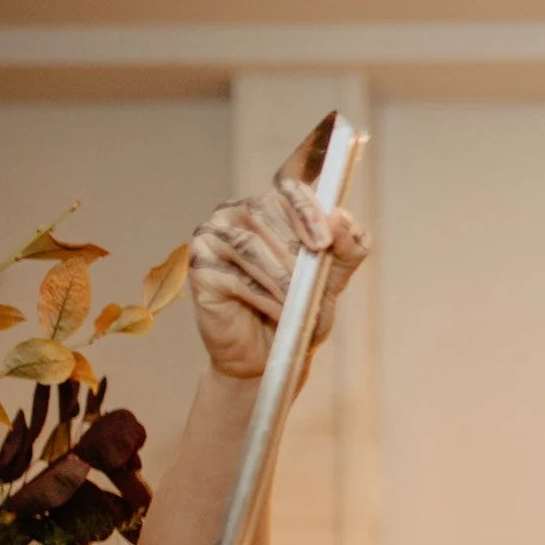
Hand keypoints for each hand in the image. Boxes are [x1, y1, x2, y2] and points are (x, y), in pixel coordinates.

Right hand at [188, 178, 369, 378]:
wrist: (270, 357)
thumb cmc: (299, 314)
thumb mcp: (331, 282)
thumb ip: (345, 251)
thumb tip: (344, 219)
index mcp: (271, 208)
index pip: (288, 186)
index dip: (306, 207)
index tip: (324, 241)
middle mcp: (237, 213)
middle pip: (267, 212)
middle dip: (296, 252)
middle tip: (312, 284)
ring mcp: (212, 236)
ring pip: (250, 244)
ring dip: (282, 278)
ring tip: (297, 303)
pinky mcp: (199, 266)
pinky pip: (233, 274)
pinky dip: (262, 296)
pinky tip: (276, 312)